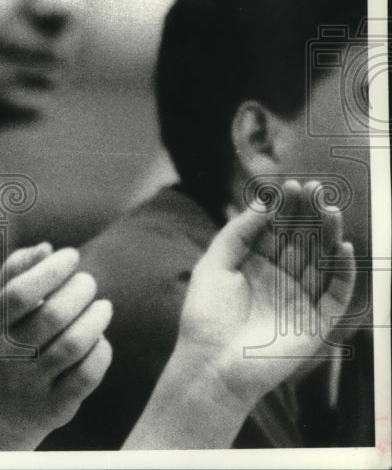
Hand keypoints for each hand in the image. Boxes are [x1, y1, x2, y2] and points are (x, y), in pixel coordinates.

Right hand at [0, 243, 112, 432]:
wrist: (1, 405)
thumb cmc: (8, 337)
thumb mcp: (0, 303)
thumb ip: (17, 269)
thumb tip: (47, 249)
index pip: (20, 293)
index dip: (51, 269)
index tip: (71, 255)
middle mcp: (7, 355)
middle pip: (52, 316)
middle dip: (79, 290)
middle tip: (88, 282)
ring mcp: (31, 383)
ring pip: (72, 345)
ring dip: (96, 319)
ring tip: (103, 306)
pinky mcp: (55, 406)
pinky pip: (86, 376)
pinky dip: (101, 352)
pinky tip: (100, 339)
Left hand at [175, 185, 355, 408]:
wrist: (211, 364)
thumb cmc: (205, 315)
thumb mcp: (214, 264)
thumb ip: (238, 232)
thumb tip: (264, 202)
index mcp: (255, 265)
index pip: (276, 230)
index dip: (285, 208)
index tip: (292, 185)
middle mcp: (280, 279)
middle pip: (302, 240)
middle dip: (309, 215)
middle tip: (316, 189)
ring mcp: (300, 300)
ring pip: (322, 261)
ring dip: (328, 235)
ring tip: (330, 208)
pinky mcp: (316, 323)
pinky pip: (337, 295)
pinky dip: (343, 272)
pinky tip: (343, 247)